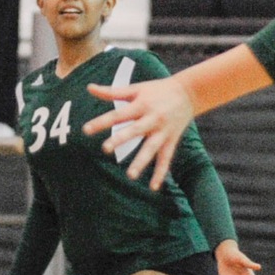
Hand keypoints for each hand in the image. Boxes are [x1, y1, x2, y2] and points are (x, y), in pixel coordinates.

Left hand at [83, 74, 194, 189]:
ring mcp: (163, 131)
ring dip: (141, 162)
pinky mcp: (171, 140)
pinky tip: (153, 187)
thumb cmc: (157, 90)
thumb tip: (89, 88)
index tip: (86, 130)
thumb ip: (111, 91)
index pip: (118, 115)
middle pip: (135, 131)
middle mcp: (152, 119)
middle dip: (120, 140)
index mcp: (141, 105)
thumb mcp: (135, 89)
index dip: (102, 122)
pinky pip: (166, 159)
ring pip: (151, 148)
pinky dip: (161, 173)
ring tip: (130, 176)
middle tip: (105, 149)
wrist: (189, 92)